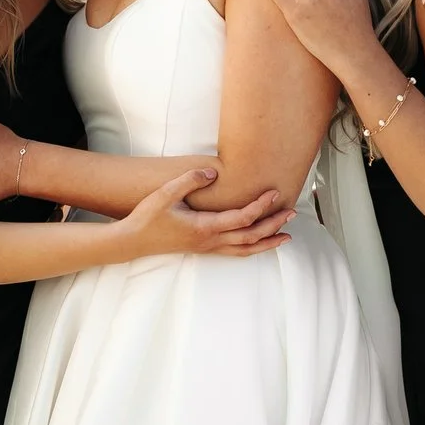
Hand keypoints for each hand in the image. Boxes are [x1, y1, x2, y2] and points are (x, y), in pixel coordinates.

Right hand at [122, 167, 292, 259]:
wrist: (132, 242)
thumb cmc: (147, 218)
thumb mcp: (165, 193)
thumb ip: (189, 180)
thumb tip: (213, 173)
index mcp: (205, 227)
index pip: (242, 217)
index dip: (261, 206)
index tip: (274, 193)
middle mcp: (210, 241)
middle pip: (251, 236)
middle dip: (273, 225)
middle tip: (292, 212)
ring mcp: (207, 248)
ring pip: (245, 249)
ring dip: (267, 242)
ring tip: (286, 236)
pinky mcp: (203, 249)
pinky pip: (235, 252)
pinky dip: (252, 248)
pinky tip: (259, 243)